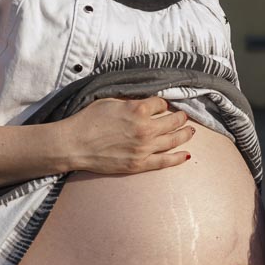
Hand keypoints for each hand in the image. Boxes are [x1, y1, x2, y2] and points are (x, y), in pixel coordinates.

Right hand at [62, 96, 195, 174]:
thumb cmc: (87, 120)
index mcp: (138, 109)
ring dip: (185, 134)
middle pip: (173, 121)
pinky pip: (165, 161)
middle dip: (181, 117)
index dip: (162, 103)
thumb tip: (145, 101)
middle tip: (184, 116)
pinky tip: (187, 154)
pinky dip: (178, 158)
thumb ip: (131, 100)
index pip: (161, 103)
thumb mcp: (110, 101)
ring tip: (190, 131)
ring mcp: (144, 148)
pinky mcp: (139, 164)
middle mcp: (146, 128)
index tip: (162, 105)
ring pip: (174, 140)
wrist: (73, 144)